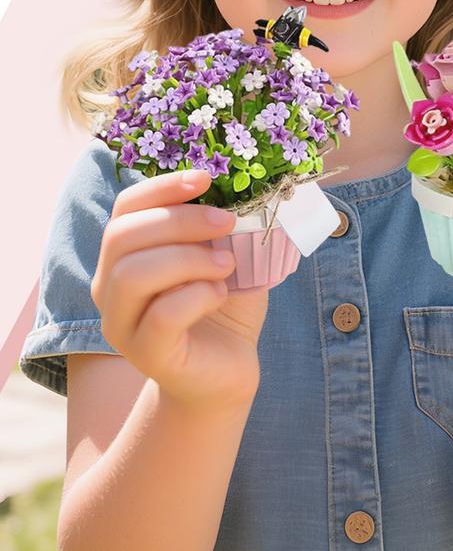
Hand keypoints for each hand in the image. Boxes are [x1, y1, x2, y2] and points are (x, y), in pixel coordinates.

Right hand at [91, 168, 268, 410]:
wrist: (227, 370)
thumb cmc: (224, 308)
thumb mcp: (228, 257)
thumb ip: (226, 229)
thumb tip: (244, 191)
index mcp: (125, 256)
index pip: (125, 208)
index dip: (161, 187)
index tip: (205, 179)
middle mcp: (110, 287)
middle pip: (122, 236)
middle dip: (180, 220)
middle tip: (227, 222)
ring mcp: (122, 323)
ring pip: (133, 274)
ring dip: (188, 258)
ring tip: (228, 264)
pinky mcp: (146, 354)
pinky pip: (160, 315)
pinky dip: (196, 295)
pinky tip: (219, 294)